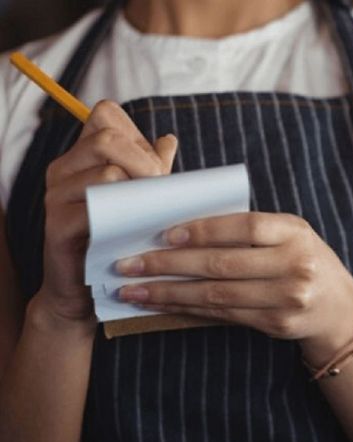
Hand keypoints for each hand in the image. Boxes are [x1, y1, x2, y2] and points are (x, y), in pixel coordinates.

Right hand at [35, 100, 177, 324]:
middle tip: (161, 191)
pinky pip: (96, 208)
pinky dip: (125, 216)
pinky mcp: (57, 225)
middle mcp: (62, 169)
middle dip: (145, 162)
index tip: (155, 166)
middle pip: (108, 137)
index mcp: (81, 157)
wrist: (87, 288)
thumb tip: (168, 139)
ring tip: (151, 215)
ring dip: (141, 193)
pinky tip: (136, 230)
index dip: (138, 134)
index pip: (106, 114)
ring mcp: (56, 195)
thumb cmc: (118, 239)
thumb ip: (152, 169)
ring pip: (108, 172)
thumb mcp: (139, 199)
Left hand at [116, 212, 352, 346]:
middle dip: (168, 264)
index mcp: (296, 232)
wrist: (338, 307)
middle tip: (128, 264)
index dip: (203, 230)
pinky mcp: (278, 324)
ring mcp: (288, 298)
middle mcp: (296, 265)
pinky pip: (224, 315)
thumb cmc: (302, 259)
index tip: (163, 234)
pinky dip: (187, 309)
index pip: (244, 227)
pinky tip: (161, 304)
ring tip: (132, 290)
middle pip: (223, 264)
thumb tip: (179, 229)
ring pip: (217, 295)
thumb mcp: (288, 235)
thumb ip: (248, 230)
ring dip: (168, 293)